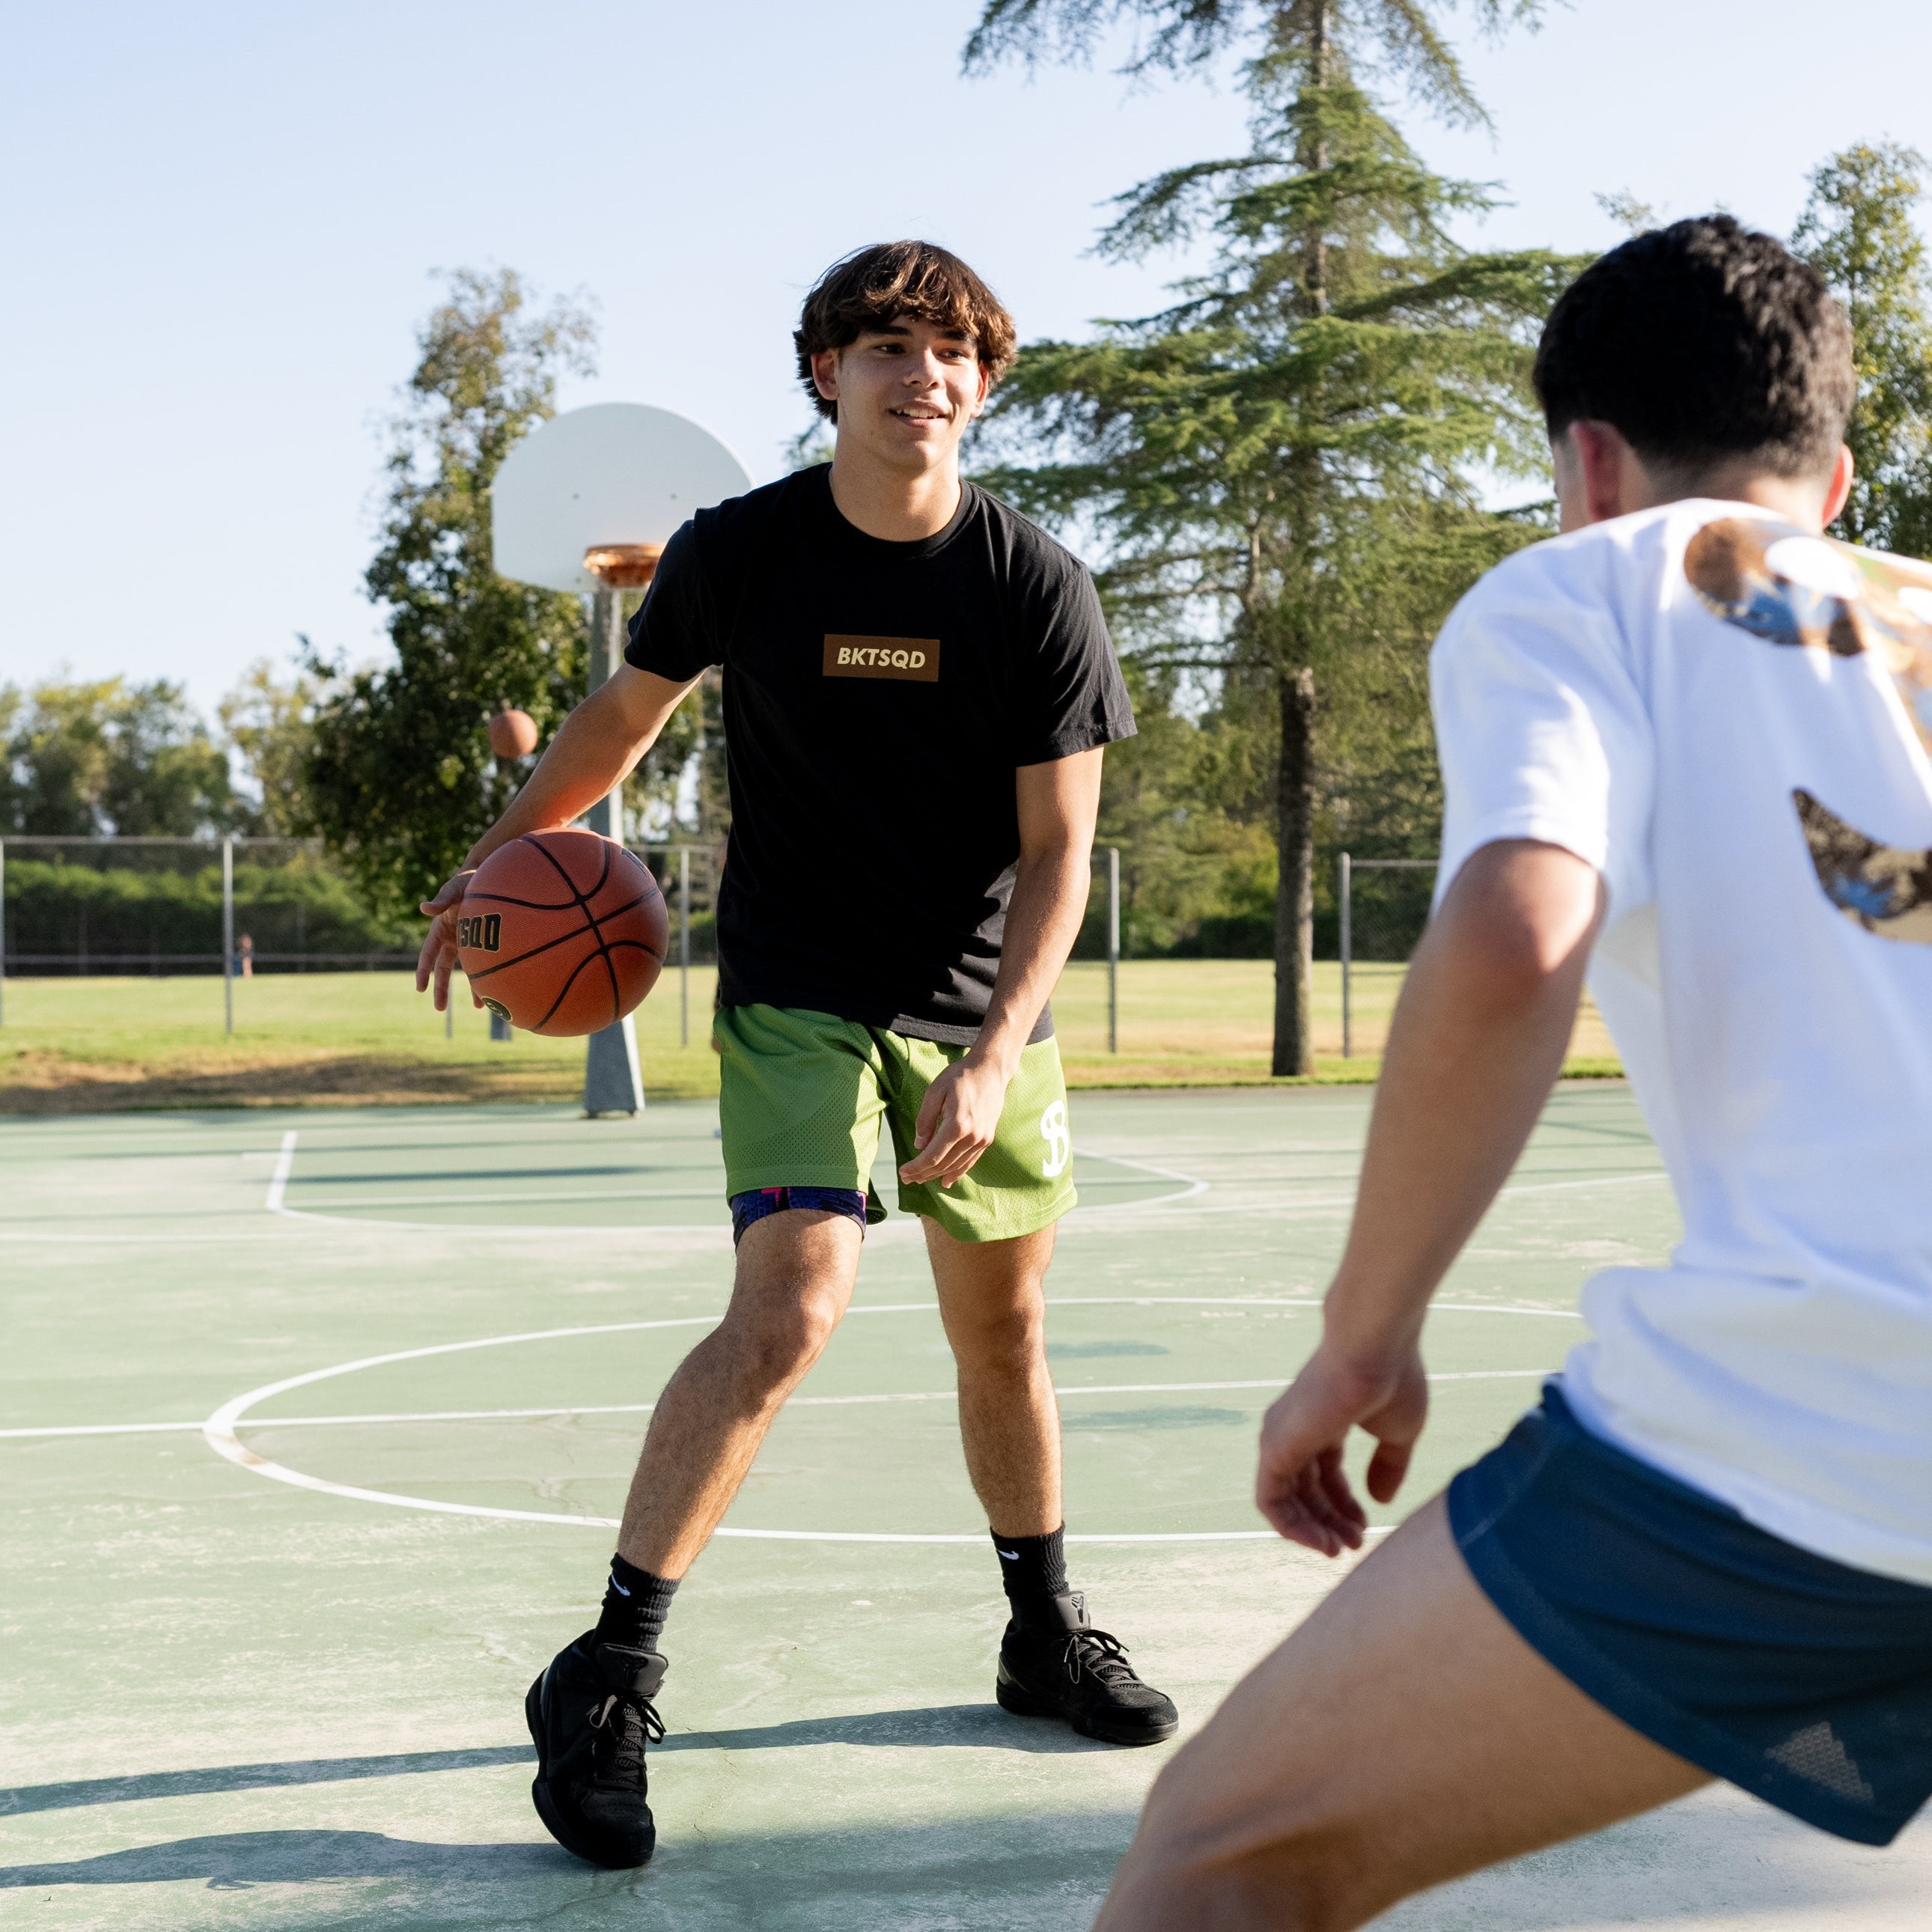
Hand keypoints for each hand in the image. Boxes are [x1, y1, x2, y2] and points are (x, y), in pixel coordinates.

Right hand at [415, 869, 476, 1011]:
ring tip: (480, 1007)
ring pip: (467, 970)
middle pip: (443, 969)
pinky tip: (497, 990)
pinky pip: (486, 963)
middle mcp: (452, 938)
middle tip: (439, 1009)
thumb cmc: (468, 881)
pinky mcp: (485, 942)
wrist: (490, 876)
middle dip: (440, 989)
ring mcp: (468, 942)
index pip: (428, 954)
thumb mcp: (454, 889)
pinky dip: (489, 976)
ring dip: (472, 989)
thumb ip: (442, 900)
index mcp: (440, 928)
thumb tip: (424, 908)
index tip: (419, 988)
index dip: (423, 971)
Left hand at [898, 1054, 1011, 1188]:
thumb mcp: (934, 1092)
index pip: (932, 1156)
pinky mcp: (987, 1138)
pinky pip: (970, 1161)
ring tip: (921, 1179)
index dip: (916, 1167)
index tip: (903, 1172)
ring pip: (956, 1166)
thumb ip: (925, 1120)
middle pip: (943, 1164)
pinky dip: (957, 1172)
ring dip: (937, 1175)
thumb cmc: (960, 1077)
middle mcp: (972, 1137)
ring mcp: (982, 1139)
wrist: (990, 1070)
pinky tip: (947, 1181)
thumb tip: (919, 1145)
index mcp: (957, 1125)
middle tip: (907, 1178)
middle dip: (923, 1174)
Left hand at [1254, 1337, 1428, 1556]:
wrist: (1372, 1350)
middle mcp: (1297, 1428)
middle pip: (1306, 1487)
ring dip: (1312, 1529)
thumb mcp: (1398, 1432)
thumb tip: (1379, 1501)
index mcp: (1326, 1419)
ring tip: (1340, 1549)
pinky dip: (1292, 1526)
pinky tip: (1320, 1542)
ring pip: (1287, 1498)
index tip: (1366, 1526)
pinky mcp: (1274, 1448)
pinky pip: (1271, 1501)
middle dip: (1330, 1521)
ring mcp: (1282, 1437)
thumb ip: (1388, 1466)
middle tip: (1355, 1545)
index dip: (1344, 1503)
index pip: (1325, 1471)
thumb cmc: (1391, 1381)